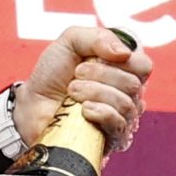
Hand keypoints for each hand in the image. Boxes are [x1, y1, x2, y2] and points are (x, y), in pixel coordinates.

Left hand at [16, 25, 152, 151]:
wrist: (32, 104)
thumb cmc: (53, 74)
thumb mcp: (71, 41)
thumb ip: (98, 37)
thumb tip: (124, 53)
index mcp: (124, 70)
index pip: (144, 66)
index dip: (123, 60)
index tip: (94, 57)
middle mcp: (127, 94)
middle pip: (134, 84)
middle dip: (100, 75)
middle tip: (76, 74)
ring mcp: (121, 118)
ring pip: (126, 104)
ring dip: (94, 92)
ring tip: (72, 92)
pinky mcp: (111, 139)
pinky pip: (119, 125)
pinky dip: (100, 112)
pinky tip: (83, 110)